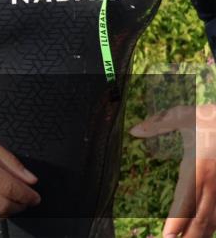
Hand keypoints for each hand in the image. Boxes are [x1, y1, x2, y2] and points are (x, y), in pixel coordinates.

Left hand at [130, 104, 215, 237]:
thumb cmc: (212, 118)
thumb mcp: (186, 116)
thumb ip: (160, 124)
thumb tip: (134, 130)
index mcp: (199, 168)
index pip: (186, 201)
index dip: (177, 221)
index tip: (166, 236)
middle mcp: (214, 184)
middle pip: (201, 220)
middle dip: (186, 237)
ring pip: (214, 222)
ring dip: (200, 235)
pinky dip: (212, 227)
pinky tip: (202, 231)